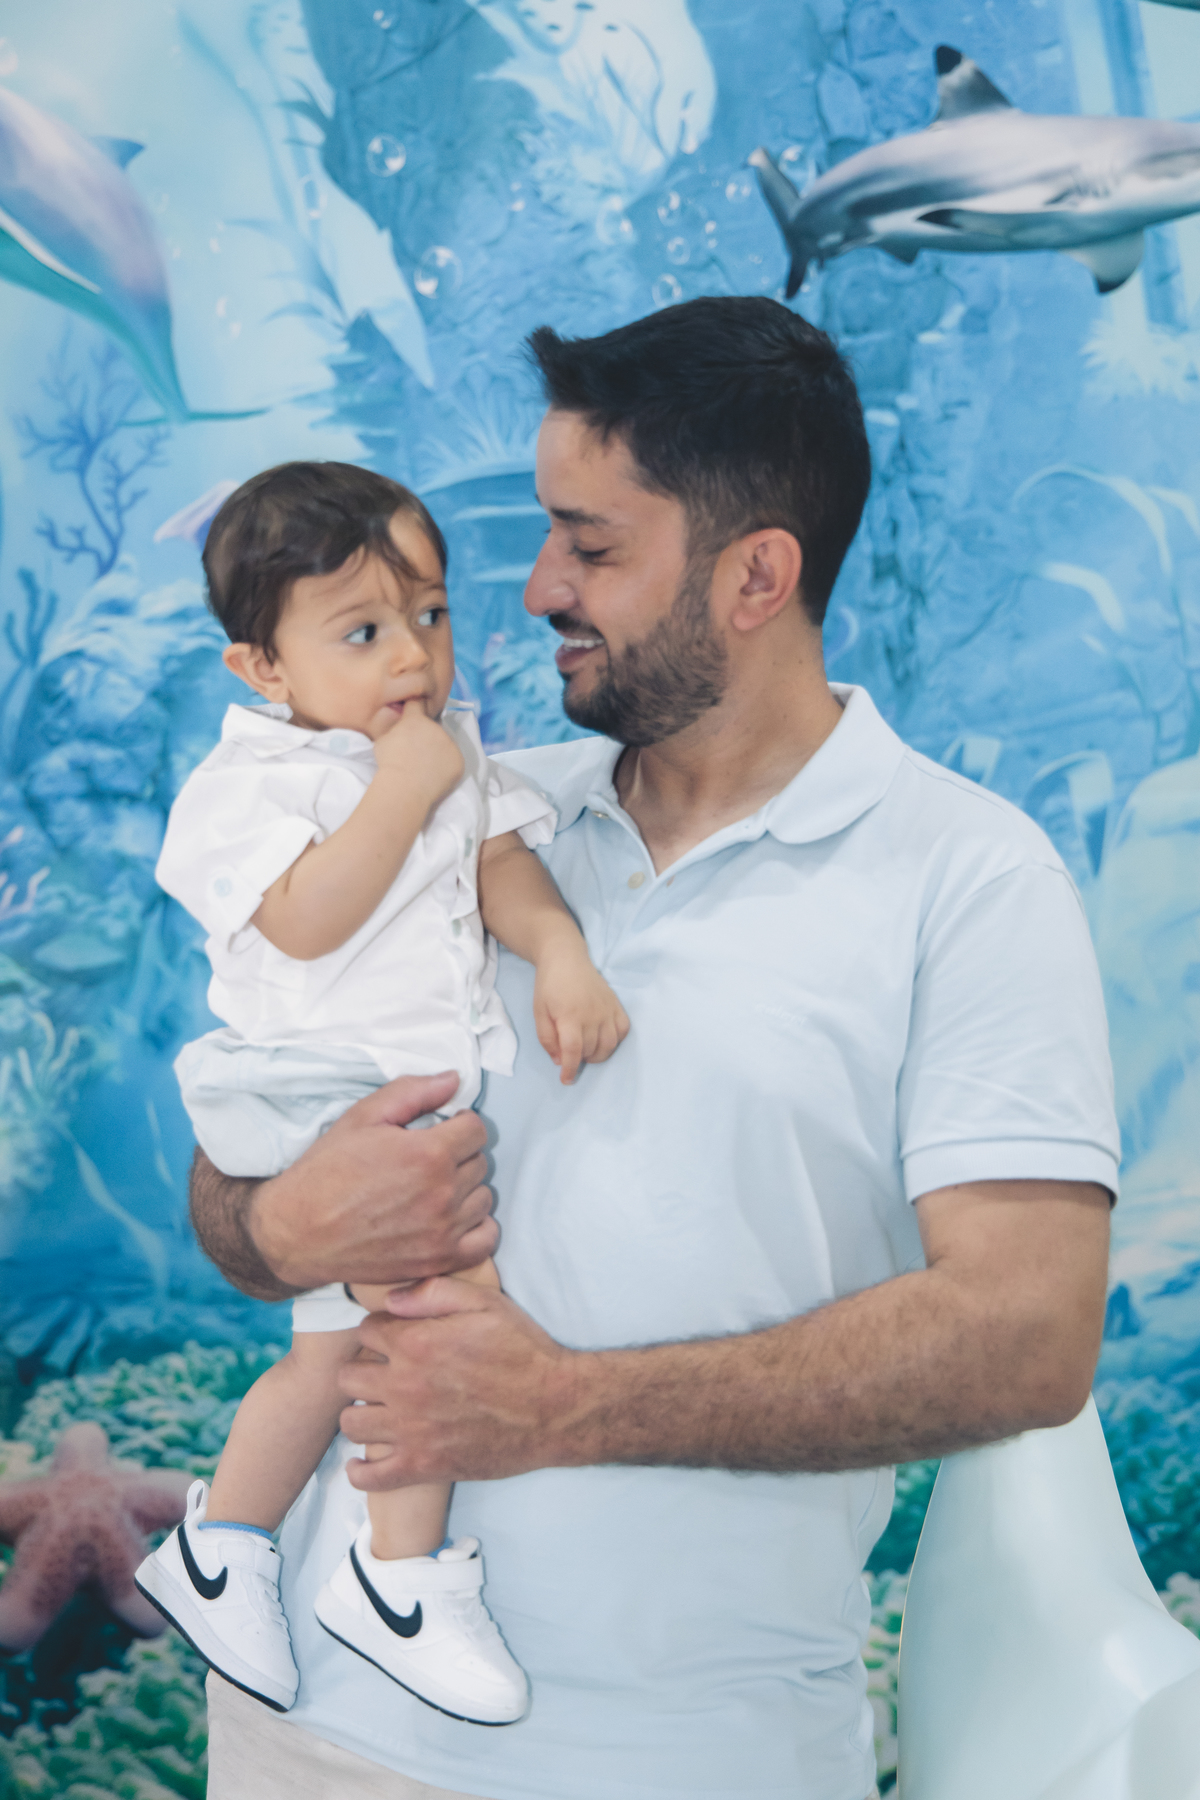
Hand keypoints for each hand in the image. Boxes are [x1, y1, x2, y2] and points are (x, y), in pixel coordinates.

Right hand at [250, 1071, 495, 1290]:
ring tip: (434, 1190)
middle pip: (480, 1163)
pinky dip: (475, 1228)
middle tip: (427, 1161)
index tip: (440, 1131)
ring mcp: (443, 1231)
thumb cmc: (327, 1171)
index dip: (458, 1124)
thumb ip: (413, 1092)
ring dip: (466, 1191)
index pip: (476, 1129)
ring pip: (484, 1199)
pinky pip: (485, 1241)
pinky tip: (450, 1219)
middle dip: (458, 1155)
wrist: (298, 1232)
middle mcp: (443, 1194)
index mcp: (428, 1154)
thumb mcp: (362, 1117)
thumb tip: (454, 1079)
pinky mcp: (438, 1260)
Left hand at [338, 1278, 586, 1486]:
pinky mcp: (423, 1465)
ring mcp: (411, 1429)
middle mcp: (405, 1385)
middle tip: (383, 1374)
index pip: (365, 1331)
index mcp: (416, 1343)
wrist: (555, 1408)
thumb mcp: (486, 1303)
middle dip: (362, 1370)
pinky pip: (369, 1476)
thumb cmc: (524, 1351)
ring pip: (351, 1422)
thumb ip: (435, 1293)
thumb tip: (392, 1299)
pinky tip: (368, 1460)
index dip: (379, 1330)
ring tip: (379, 1412)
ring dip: (361, 1414)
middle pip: (348, 1377)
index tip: (393, 1338)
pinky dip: (361, 1470)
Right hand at [374, 703, 464, 813]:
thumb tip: (400, 729)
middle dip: (426, 736)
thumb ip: (395, 729)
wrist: (405, 787)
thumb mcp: (383, 739)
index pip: (417, 703)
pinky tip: (435, 776)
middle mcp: (436, 727)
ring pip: (444, 745)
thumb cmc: (389, 763)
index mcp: (416, 719)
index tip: (414, 713)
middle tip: (417, 753)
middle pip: (433, 728)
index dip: (415, 707)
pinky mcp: (459, 761)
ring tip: (425, 767)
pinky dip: (446, 767)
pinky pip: (453, 761)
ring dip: (437, 751)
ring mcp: (450, 744)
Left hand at [533, 946, 629, 1083]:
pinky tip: (603, 1038)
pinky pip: (623, 1031)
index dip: (570, 1069)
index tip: (566, 1080)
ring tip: (585, 1050)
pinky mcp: (616, 1005)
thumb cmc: (549, 986)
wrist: (566, 958)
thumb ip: (547, 1038)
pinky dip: (615, 1040)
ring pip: (609, 1045)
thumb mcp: (539, 1012)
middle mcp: (592, 1015)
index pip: (573, 1051)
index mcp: (570, 1016)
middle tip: (569, 1053)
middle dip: (579, 1059)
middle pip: (590, 1050)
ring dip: (597, 1055)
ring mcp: (607, 1010)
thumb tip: (558, 1060)